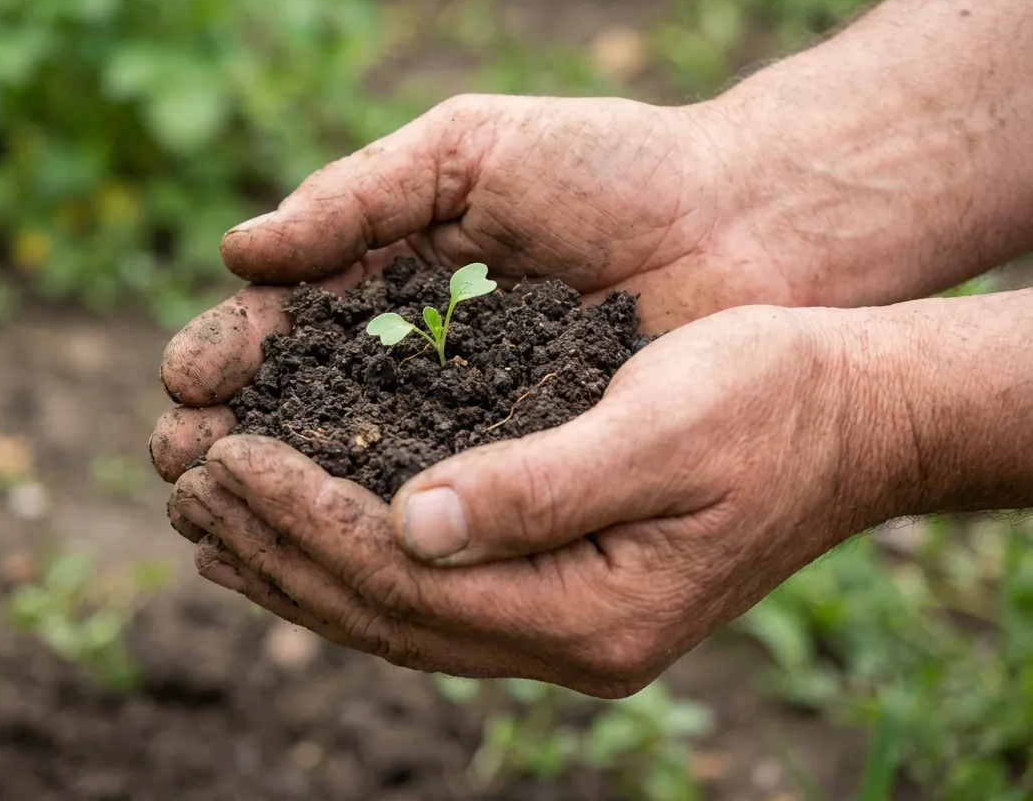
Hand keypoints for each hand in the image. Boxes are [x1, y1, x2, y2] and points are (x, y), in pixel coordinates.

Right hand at [150, 93, 810, 481]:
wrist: (750, 218)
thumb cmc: (615, 166)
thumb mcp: (472, 149)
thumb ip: (359, 195)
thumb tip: (240, 253)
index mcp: (395, 273)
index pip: (286, 326)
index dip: (230, 356)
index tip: (184, 383)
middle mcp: (424, 357)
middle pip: (303, 409)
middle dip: (234, 437)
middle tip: (178, 464)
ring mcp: (476, 418)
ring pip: (358, 469)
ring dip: (285, 494)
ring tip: (216, 513)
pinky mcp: (532, 468)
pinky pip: (442, 508)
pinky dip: (380, 528)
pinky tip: (320, 547)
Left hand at [167, 303, 919, 696]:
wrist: (851, 418)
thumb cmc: (770, 400)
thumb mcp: (664, 427)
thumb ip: (541, 487)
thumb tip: (410, 522)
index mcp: (594, 610)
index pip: (408, 581)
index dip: (307, 521)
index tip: (228, 457)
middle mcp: (571, 638)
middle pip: (386, 611)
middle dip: (277, 549)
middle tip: (187, 487)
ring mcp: (566, 625)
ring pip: (396, 612)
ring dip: (296, 563)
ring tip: (210, 515)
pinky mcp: (562, 588)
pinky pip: (429, 591)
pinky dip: (352, 558)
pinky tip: (300, 526)